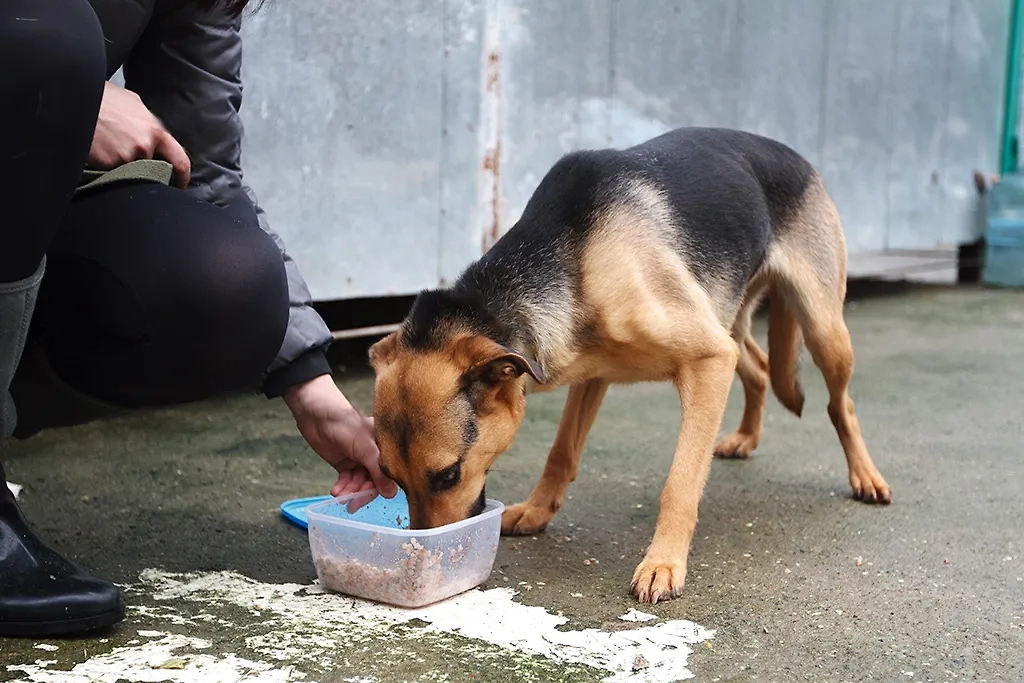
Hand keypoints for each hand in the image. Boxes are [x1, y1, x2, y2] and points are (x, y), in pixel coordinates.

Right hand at [89, 81, 190, 188]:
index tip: (180, 184)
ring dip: (124, 164)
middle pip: (153, 167)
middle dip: (147, 168)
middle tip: (134, 161)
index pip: (180, 160)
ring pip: (132, 170)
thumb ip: (148, 122)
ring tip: (110, 146)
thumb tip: (153, 133)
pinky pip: (113, 171)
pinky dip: (108, 165)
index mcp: (155, 131)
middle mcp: (145, 147)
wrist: (75, 100)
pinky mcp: (108, 165)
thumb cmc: (103, 98)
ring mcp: (126, 158)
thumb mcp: (133, 103)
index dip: (182, 176)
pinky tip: (99, 149)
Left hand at [283, 374, 397, 498]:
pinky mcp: (345, 463)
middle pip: (374, 481)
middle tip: (352, 504)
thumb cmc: (344, 422)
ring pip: (359, 482)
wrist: (315, 414)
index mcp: (386, 446)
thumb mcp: (364, 447)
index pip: (389, 472)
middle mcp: (375, 454)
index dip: (382, 487)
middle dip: (362, 492)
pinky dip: (342, 487)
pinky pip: (347, 480)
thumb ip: (378, 471)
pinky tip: (336, 491)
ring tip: (339, 496)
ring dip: (350, 491)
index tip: (371, 498)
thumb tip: (391, 494)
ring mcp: (359, 459)